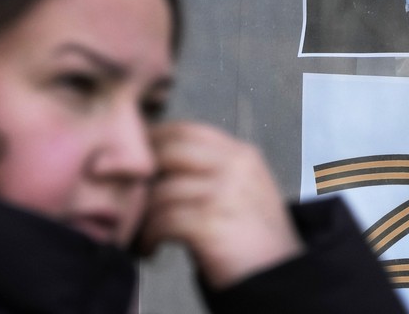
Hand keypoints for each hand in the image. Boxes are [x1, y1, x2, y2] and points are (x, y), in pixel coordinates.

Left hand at [139, 121, 303, 287]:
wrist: (283, 279)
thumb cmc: (255, 240)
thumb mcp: (242, 192)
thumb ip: (209, 173)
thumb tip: (156, 167)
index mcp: (242, 155)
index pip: (187, 130)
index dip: (154, 140)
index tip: (132, 158)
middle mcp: (236, 166)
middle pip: (171, 150)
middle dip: (141, 170)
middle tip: (125, 192)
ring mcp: (225, 193)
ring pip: (162, 189)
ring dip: (141, 214)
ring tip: (136, 232)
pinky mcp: (212, 223)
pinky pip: (163, 220)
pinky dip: (149, 236)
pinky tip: (150, 248)